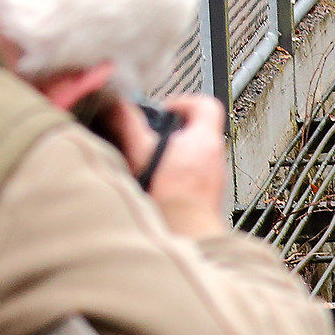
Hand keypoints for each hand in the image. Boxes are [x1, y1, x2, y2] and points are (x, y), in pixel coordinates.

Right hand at [108, 92, 226, 238]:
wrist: (187, 233)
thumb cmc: (171, 198)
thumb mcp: (142, 154)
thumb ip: (129, 126)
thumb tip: (118, 108)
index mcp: (204, 139)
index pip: (207, 104)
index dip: (185, 102)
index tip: (166, 111)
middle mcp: (216, 156)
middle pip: (202, 129)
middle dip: (178, 130)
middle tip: (157, 136)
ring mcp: (216, 177)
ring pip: (200, 154)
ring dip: (180, 154)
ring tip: (158, 163)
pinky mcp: (211, 195)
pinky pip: (198, 176)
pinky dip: (183, 175)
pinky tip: (164, 185)